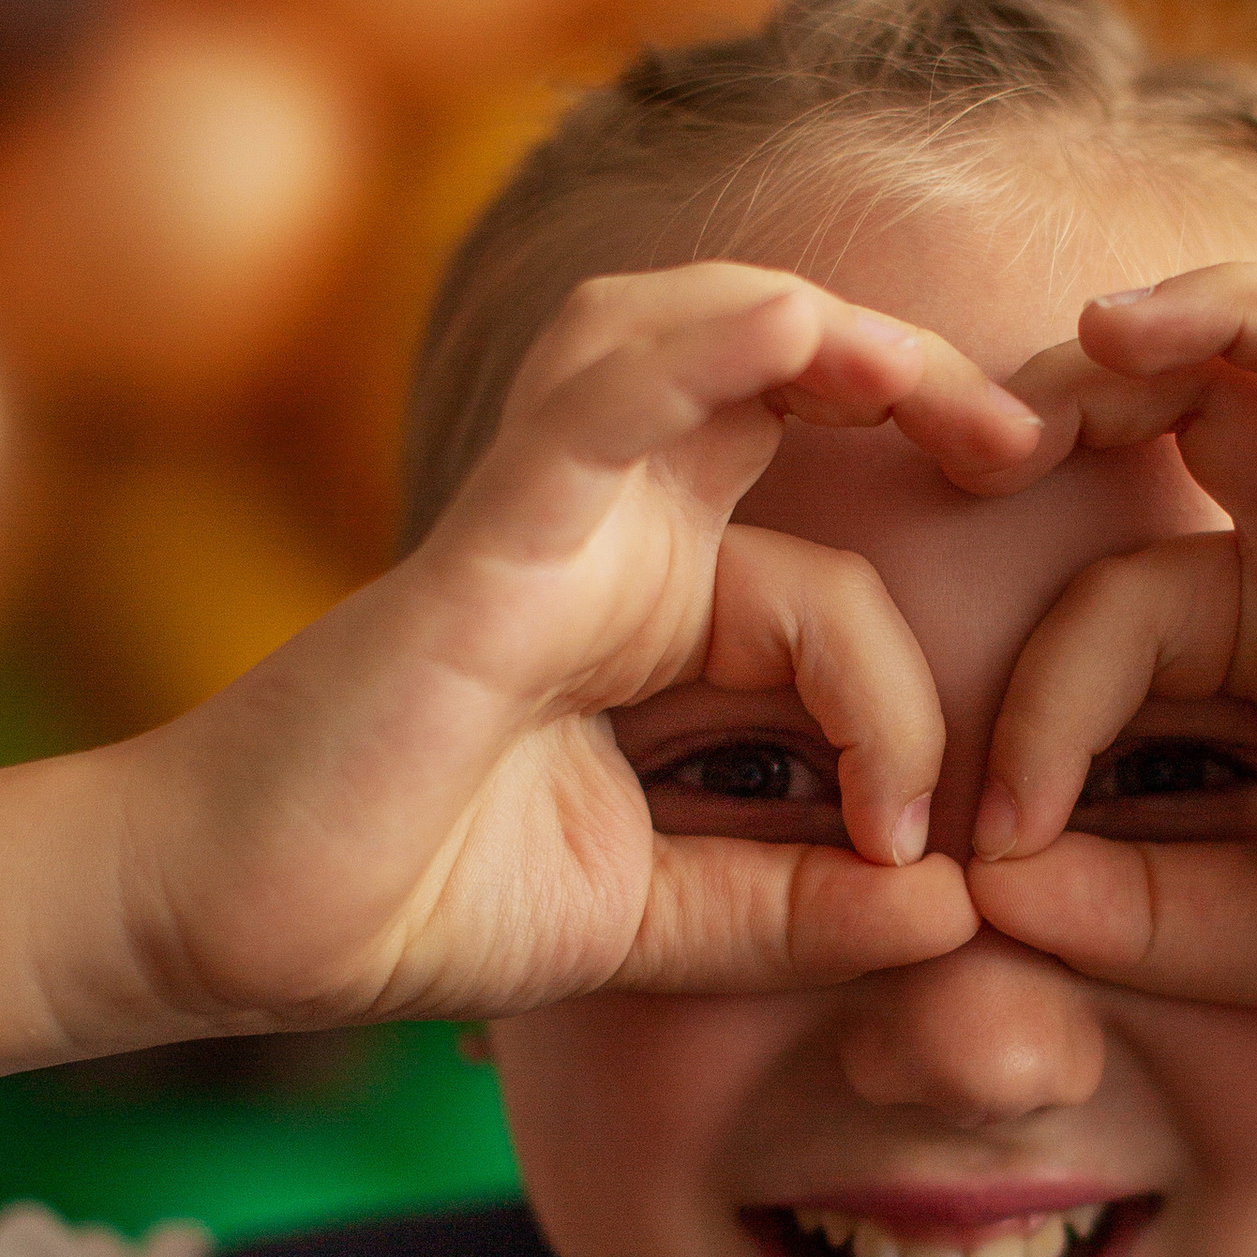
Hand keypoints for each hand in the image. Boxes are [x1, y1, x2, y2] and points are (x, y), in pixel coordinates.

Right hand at [117, 262, 1041, 1030]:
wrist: (223, 929)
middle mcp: (606, 532)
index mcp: (650, 609)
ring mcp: (546, 517)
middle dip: (922, 383)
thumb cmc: (410, 902)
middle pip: (785, 384)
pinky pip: (602, 397)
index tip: (915, 861)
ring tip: (953, 394)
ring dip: (837, 332)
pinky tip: (800, 327)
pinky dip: (702, 344)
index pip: (833, 596)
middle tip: (1034, 445)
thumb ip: (797, 911)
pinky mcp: (490, 536)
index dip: (907, 714)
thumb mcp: (655, 923)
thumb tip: (956, 910)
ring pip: (703, 338)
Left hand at [965, 209, 1256, 1059]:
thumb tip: (969, 888)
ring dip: (1203, 316)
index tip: (994, 840)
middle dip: (1084, 390)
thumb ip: (1117, 912)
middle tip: (979, 422)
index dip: (1033, 706)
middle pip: (1193, 405)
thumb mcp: (1253, 932)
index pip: (1111, 602)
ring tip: (1100, 326)